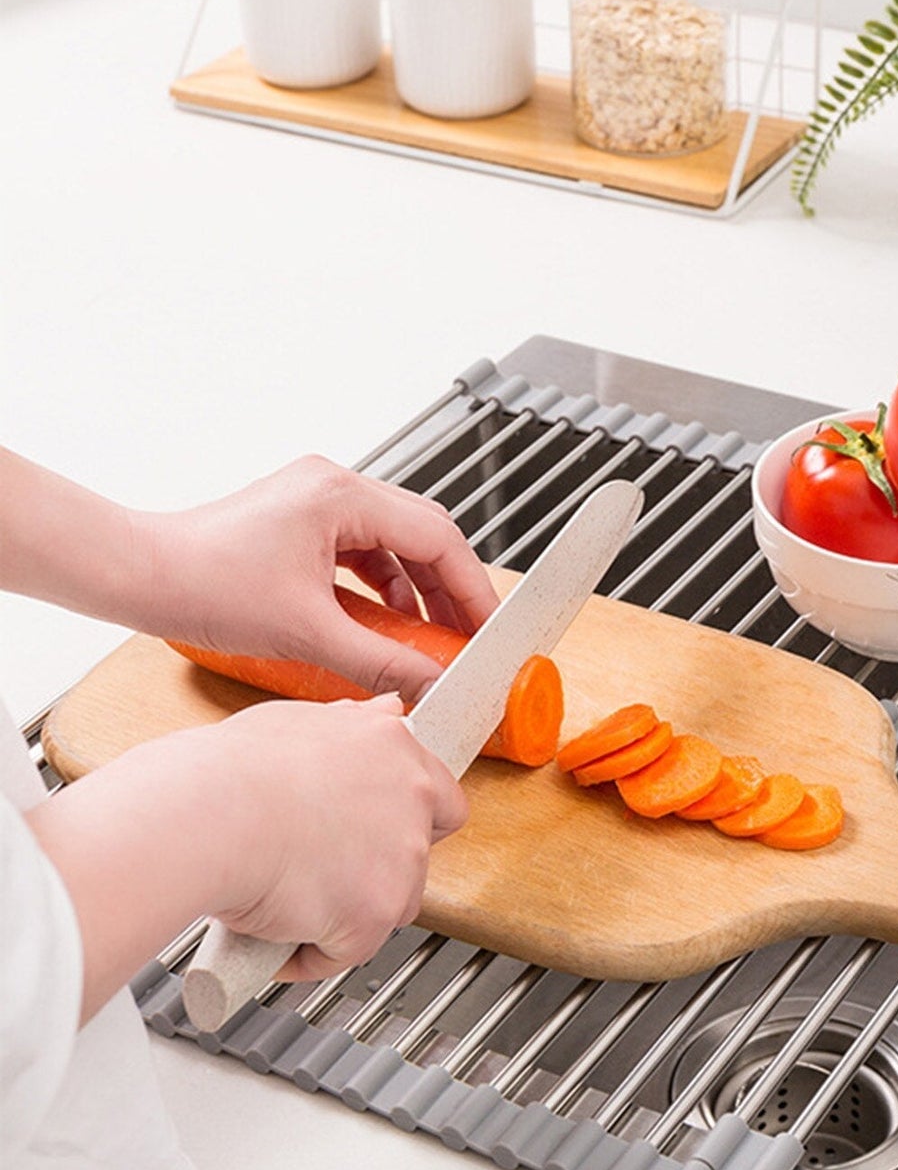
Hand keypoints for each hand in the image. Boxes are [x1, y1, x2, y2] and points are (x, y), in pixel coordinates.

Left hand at [132, 456, 497, 703]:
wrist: (136, 574)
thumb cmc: (202, 585)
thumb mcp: (305, 632)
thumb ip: (380, 660)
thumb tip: (430, 684)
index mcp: (342, 496)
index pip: (438, 537)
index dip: (472, 587)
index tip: (489, 628)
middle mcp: (334, 486)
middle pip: (424, 533)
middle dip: (451, 587)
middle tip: (469, 635)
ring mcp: (317, 499)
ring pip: (396, 541)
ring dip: (419, 588)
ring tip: (431, 637)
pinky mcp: (302, 519)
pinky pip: (364, 549)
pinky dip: (384, 585)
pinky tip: (388, 623)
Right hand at [193, 695, 469, 979]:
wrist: (205, 814)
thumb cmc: (229, 770)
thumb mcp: (299, 720)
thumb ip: (353, 725)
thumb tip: (384, 712)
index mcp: (393, 746)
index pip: (440, 797)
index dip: (409, 823)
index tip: (376, 835)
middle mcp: (411, 798)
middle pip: (418, 855)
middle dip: (378, 871)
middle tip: (325, 872)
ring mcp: (401, 857)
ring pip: (389, 906)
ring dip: (350, 913)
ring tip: (293, 904)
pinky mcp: (375, 913)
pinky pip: (348, 949)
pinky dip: (313, 953)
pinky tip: (276, 938)